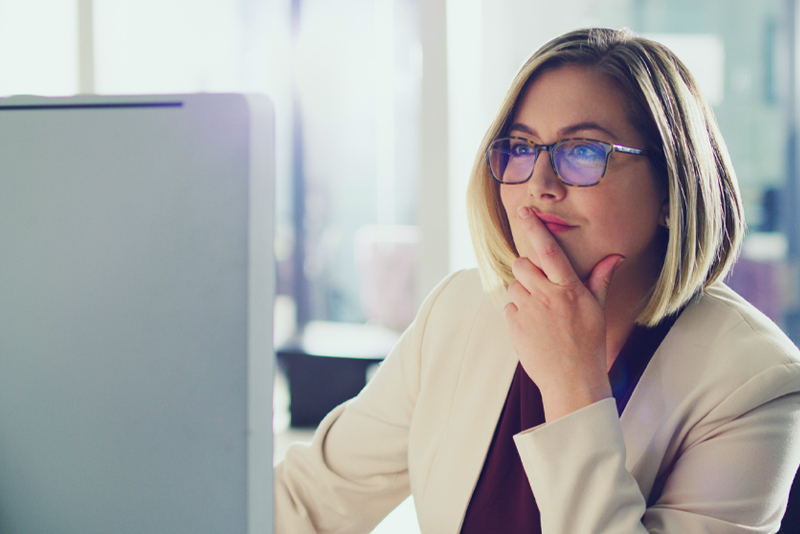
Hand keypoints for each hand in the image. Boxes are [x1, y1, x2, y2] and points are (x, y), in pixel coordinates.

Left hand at [504, 206, 623, 421]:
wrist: (571, 381)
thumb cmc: (588, 343)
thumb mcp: (597, 309)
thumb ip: (600, 279)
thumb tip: (616, 255)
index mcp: (569, 289)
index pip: (550, 251)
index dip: (536, 228)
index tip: (524, 211)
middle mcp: (546, 296)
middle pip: (521, 264)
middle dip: (526, 269)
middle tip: (540, 285)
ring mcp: (528, 310)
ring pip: (514, 285)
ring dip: (523, 292)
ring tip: (540, 313)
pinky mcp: (513, 324)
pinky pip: (508, 306)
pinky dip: (517, 312)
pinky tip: (533, 327)